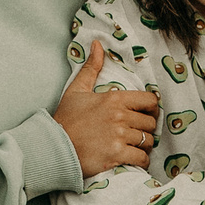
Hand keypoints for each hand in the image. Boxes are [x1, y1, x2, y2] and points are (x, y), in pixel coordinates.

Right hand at [51, 49, 156, 177]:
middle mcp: (119, 117)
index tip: (145, 114)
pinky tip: (134, 159)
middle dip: (146, 129)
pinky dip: (142, 160)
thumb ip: (91, 68)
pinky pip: (142, 158)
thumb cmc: (66, 119)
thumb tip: (98, 44)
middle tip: (138, 132)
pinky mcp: (117, 155)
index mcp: (114, 99)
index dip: (151, 108)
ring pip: (148, 141)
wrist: (53, 146)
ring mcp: (119, 136)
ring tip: (135, 146)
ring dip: (144, 145)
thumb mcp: (77, 90)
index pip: (150, 100)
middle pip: (150, 123)